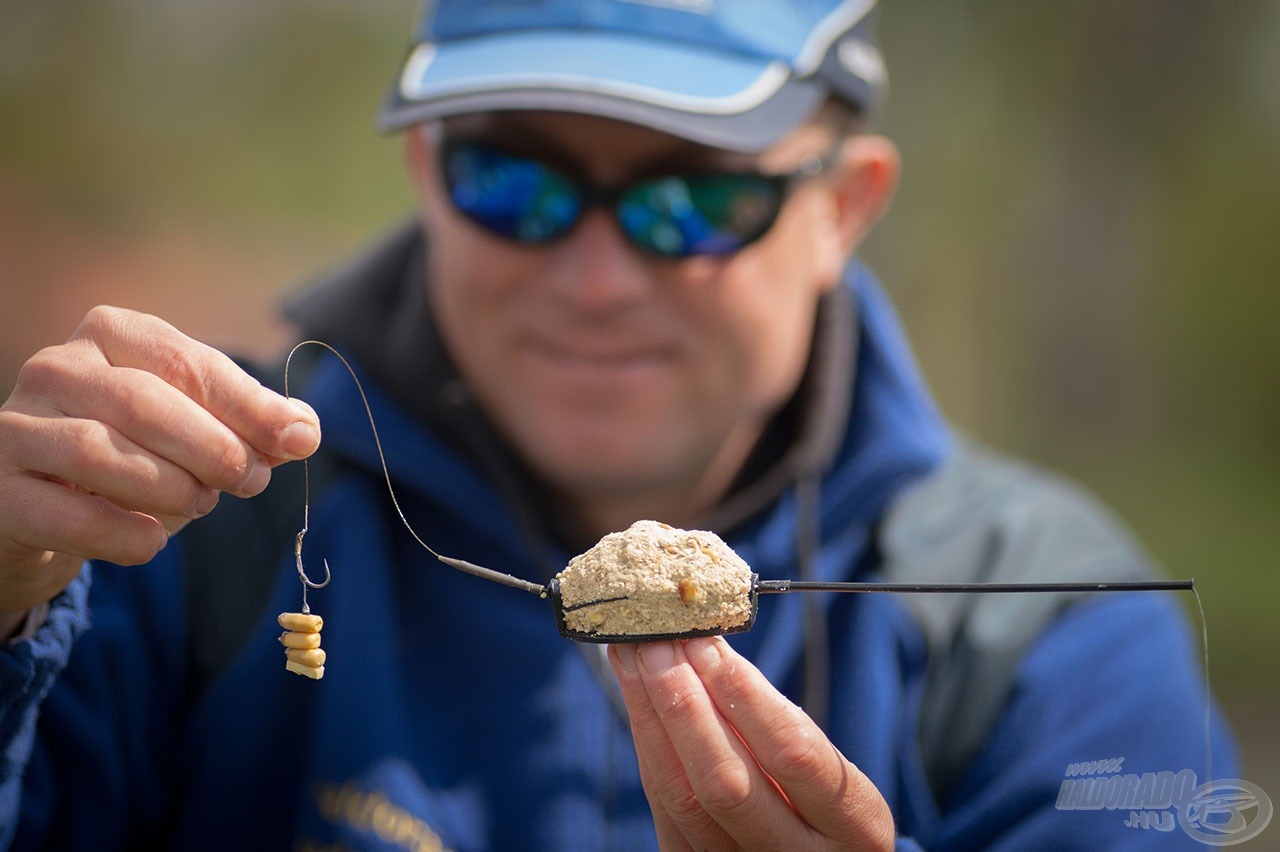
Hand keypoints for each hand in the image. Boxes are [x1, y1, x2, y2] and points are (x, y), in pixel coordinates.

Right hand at [0, 306, 319, 622]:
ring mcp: (16, 428)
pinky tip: (153, 542)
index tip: (300, 441)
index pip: (188, 362)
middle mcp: (56, 369)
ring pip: (99, 451)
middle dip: (213, 449)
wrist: (42, 509)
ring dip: (170, 488)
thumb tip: (304, 430)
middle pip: (144, 402)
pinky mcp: (0, 491)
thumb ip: (250, 427)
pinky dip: (123, 534)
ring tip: (200, 504)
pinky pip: (68, 514)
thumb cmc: (134, 457)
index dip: (250, 405)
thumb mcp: (197, 431)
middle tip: (250, 482)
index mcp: (112, 335)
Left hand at [609, 637, 894, 851]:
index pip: (794, 754)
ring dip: (651, 716)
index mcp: (855, 828)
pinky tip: (638, 698)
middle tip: (654, 639)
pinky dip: (649, 745)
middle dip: (682, 702)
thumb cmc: (823, 801)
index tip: (706, 640)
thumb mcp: (830, 768)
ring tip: (633, 654)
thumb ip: (777, 723)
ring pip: (683, 797)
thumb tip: (706, 646)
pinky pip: (664, 809)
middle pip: (725, 783)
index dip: (743, 692)